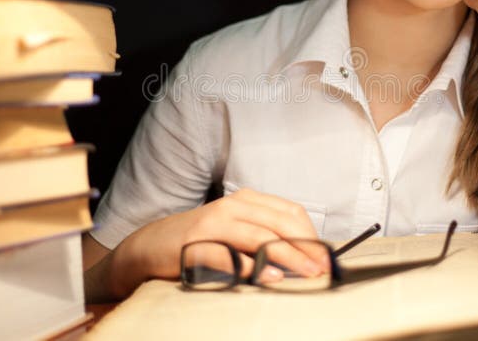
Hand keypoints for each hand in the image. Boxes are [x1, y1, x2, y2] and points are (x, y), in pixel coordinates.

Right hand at [108, 189, 322, 295]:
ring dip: (288, 257)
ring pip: (261, 237)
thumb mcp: (236, 230)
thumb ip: (265, 236)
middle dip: (306, 248)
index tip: (326, 259)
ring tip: (306, 274)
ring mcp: (214, 223)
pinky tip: (271, 277)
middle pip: (280, 224)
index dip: (312, 235)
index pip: (290, 213)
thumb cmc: (201, 240)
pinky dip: (253, 267)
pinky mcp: (198, 243)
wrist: (151, 244)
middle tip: (322, 270)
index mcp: (247, 200)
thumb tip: (304, 258)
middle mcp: (233, 206)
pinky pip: (231, 255)